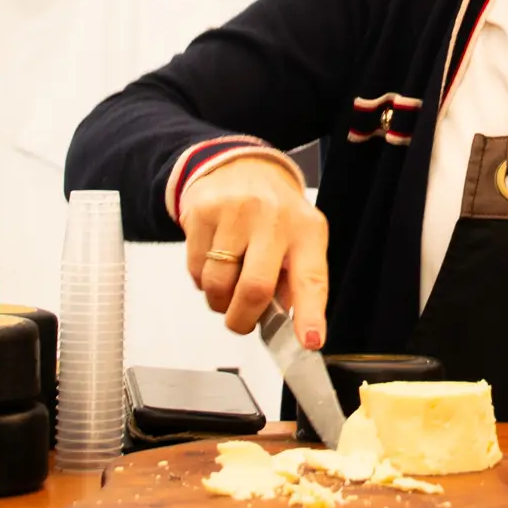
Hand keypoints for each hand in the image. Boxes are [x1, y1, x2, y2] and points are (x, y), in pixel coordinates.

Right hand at [180, 156, 329, 345]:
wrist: (240, 166)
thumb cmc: (275, 214)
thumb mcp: (299, 239)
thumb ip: (294, 282)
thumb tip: (287, 329)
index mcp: (306, 230)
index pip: (311, 278)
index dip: (310, 314)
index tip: (309, 341)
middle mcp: (273, 217)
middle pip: (255, 288)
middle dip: (242, 319)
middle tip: (241, 322)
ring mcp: (235, 212)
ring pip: (218, 284)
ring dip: (219, 301)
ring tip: (227, 286)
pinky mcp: (202, 212)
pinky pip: (196, 269)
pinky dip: (202, 280)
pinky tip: (214, 261)